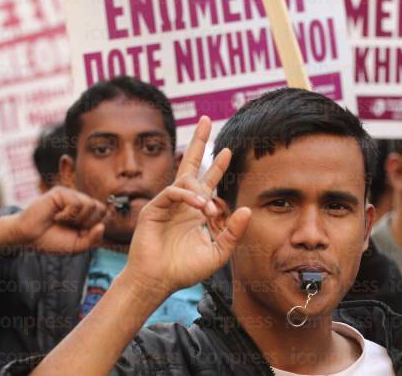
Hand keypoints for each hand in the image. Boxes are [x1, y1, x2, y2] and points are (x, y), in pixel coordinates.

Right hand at [0, 186, 105, 252]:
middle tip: (72, 227)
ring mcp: (71, 195)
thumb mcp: (77, 245)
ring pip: (90, 205)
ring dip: (78, 219)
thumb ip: (93, 239)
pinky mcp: (60, 192)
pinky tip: (56, 217)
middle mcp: (80, 201)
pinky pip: (76, 203)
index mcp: (86, 213)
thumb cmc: (52, 240)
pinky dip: (67, 215)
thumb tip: (102, 226)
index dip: (98, 226)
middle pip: (101, 209)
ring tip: (63, 221)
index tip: (82, 232)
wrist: (28, 237)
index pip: (106, 214)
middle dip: (88, 224)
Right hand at [123, 116, 250, 295]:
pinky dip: (187, 196)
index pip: (208, 181)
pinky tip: (200, 206)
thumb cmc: (184, 269)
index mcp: (195, 210)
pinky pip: (173, 192)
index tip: (227, 150)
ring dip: (200, 189)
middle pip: (189, 163)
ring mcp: (167, 203)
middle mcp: (182, 203)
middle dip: (198, 142)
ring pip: (184, 178)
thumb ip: (233, 232)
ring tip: (208, 209)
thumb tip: (247, 209)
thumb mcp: (218, 252)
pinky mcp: (154, 208)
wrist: (158, 281)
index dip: (217, 166)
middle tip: (205, 119)